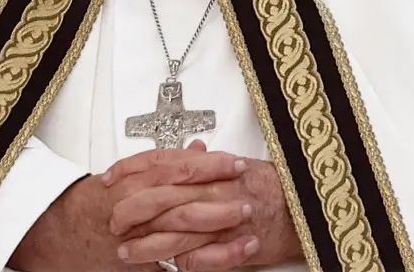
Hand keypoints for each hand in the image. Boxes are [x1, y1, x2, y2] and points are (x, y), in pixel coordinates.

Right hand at [10, 141, 249, 271]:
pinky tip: (229, 254)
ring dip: (215, 222)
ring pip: (180, 226)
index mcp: (133, 180)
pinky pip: (177, 261)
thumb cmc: (97, 201)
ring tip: (243, 215)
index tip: (236, 163)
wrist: (62, 232)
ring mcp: (136, 234)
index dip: (210, 165)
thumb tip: (198, 149)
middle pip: (181, 194)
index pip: (177, 167)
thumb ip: (165, 162)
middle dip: (217, 191)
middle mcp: (133, 205)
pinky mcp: (142, 261)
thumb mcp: (129, 173)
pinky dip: (205, 258)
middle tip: (246, 188)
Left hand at [106, 143, 301, 270]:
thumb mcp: (233, 165)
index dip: (131, 170)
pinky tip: (164, 268)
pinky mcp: (234, 247)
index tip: (109, 180)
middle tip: (113, 222)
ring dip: (147, 244)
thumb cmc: (270, 185)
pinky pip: (201, 258)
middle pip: (163, 198)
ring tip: (126, 252)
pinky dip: (180, 262)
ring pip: (176, 232)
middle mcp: (214, 189)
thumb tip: (186, 152)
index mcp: (210, 166)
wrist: (304, 207)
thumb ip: (204, 162)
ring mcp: (224, 219)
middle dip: (133, 211)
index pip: (162, 162)